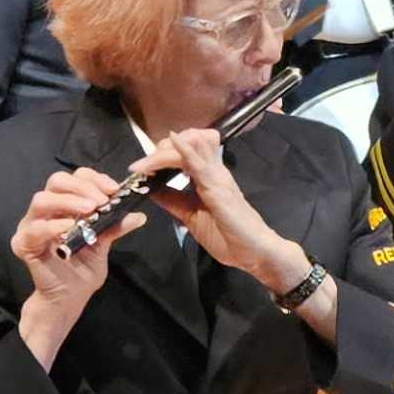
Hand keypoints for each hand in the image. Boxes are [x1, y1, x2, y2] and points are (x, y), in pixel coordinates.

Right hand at [13, 168, 131, 366]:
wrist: (71, 297)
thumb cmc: (83, 268)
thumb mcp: (104, 244)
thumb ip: (115, 226)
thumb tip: (138, 215)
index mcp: (64, 205)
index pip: (75, 178)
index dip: (93, 179)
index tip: (113, 189)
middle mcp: (45, 211)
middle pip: (56, 181)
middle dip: (81, 186)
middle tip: (101, 200)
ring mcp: (31, 225)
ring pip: (41, 199)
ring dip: (68, 201)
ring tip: (90, 210)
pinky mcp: (23, 244)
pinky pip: (35, 229)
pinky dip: (53, 225)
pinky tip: (70, 227)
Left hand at [148, 129, 289, 280]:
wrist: (253, 253)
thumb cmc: (228, 237)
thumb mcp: (191, 217)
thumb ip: (173, 201)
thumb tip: (151, 189)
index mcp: (207, 177)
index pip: (184, 152)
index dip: (161, 153)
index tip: (139, 167)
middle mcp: (213, 171)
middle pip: (187, 142)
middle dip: (159, 149)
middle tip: (139, 166)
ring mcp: (217, 176)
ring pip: (192, 145)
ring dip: (165, 150)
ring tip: (146, 163)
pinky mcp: (217, 186)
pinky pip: (199, 163)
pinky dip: (185, 150)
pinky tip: (173, 140)